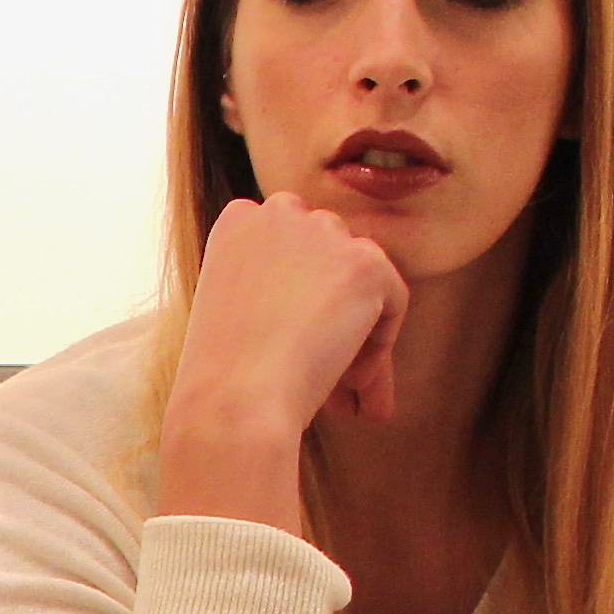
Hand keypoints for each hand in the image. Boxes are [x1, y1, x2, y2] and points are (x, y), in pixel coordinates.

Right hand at [158, 193, 407, 525]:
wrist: (233, 401)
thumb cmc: (221, 377)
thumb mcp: (231, 312)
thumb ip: (272, 287)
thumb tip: (326, 306)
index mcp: (239, 221)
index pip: (292, 247)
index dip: (298, 298)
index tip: (290, 345)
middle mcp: (280, 212)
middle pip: (330, 258)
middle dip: (333, 310)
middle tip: (328, 374)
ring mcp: (324, 232)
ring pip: (362, 282)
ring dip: (358, 331)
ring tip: (346, 390)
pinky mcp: (365, 262)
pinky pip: (392, 301)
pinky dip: (380, 344)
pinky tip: (352, 382)